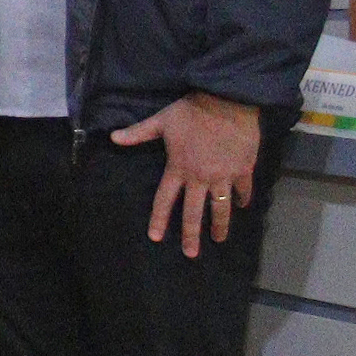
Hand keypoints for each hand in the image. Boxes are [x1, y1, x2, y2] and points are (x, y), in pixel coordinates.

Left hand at [114, 91, 260, 257]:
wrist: (228, 101)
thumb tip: (112, 137)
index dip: (159, 219)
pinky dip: (242, 199)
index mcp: (178, 169)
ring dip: (220, 225)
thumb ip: (138, 133)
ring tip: (219, 240)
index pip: (164, 200)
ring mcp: (223, 176)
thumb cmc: (192, 111)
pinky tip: (242, 207)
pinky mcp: (243, 170)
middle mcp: (200, 178)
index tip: (155, 237)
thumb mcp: (161, 121)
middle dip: (191, 235)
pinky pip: (243, 190)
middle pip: (193, 213)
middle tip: (191, 254)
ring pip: (221, 208)